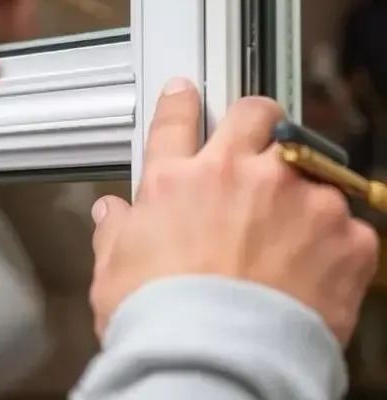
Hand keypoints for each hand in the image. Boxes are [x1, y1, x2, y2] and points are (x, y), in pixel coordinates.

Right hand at [89, 79, 378, 344]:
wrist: (216, 363)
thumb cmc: (161, 323)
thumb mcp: (114, 272)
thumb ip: (114, 233)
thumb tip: (110, 214)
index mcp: (176, 183)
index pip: (175, 121)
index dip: (179, 101)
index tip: (184, 93)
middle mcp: (236, 176)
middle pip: (253, 113)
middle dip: (255, 117)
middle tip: (255, 134)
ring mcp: (294, 198)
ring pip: (307, 161)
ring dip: (298, 184)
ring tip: (290, 223)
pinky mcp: (342, 234)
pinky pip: (346, 220)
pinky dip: (332, 238)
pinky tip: (314, 264)